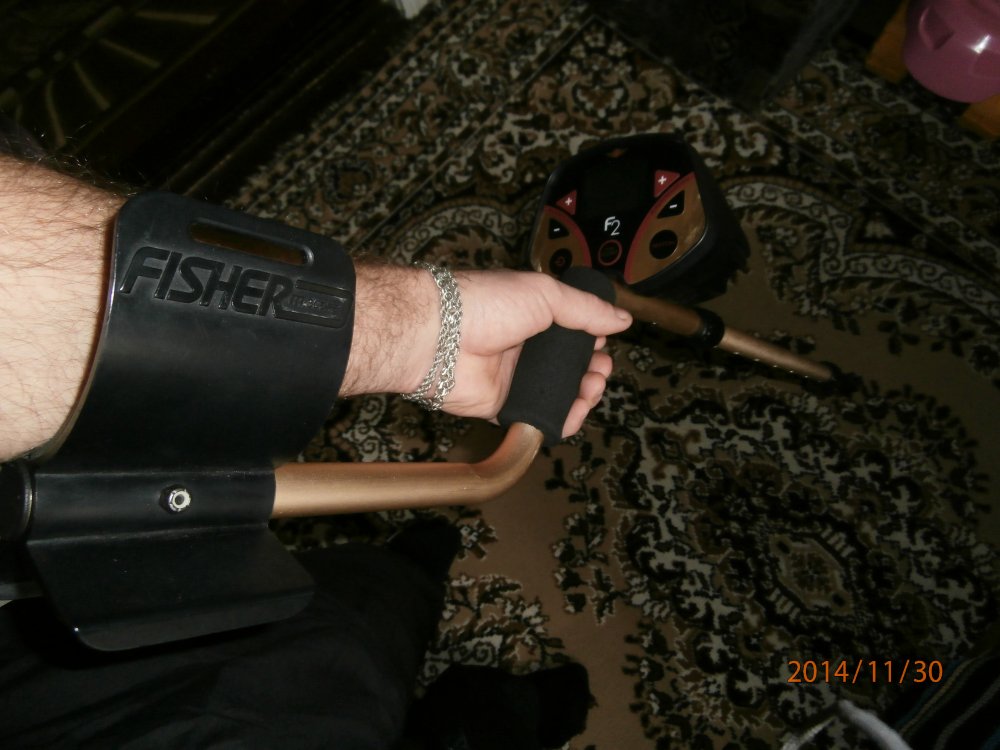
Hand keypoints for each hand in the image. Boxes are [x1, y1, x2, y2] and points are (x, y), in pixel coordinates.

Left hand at [445, 269, 630, 436]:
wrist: (439, 335)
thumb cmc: (485, 304)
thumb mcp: (545, 294)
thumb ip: (586, 309)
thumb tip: (622, 319)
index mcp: (534, 316)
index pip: (573, 332)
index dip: (593, 340)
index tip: (604, 343)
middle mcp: (525, 347)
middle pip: (570, 366)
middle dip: (593, 370)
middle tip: (600, 370)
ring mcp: (514, 377)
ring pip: (558, 393)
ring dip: (582, 395)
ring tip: (591, 389)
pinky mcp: (502, 405)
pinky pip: (537, 417)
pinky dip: (560, 419)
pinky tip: (574, 413)